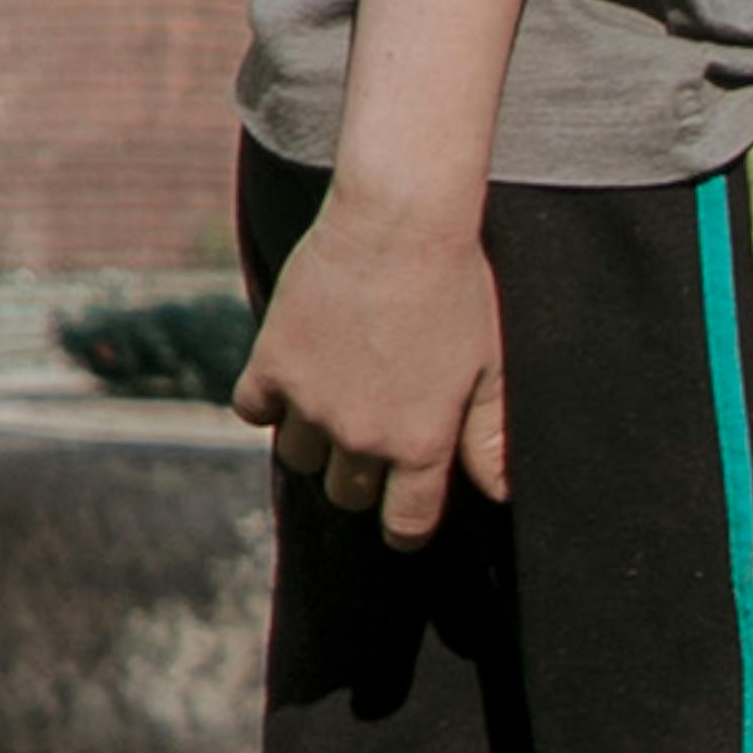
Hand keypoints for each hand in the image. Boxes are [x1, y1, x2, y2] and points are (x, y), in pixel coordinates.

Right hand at [236, 201, 512, 545]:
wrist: (400, 224)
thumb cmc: (458, 291)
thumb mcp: (491, 368)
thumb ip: (490, 438)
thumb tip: (500, 494)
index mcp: (420, 443)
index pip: (406, 522)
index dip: (407, 528)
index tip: (404, 521)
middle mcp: (361, 435)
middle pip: (348, 494)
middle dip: (362, 480)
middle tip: (375, 442)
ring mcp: (310, 402)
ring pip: (299, 458)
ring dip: (316, 442)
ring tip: (336, 406)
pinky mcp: (271, 364)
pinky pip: (252, 410)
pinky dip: (266, 403)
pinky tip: (292, 381)